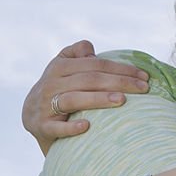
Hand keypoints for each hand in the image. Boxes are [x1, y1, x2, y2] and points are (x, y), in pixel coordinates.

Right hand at [21, 40, 148, 154]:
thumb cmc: (59, 87)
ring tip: (122, 100)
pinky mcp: (42, 126)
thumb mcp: (64, 66)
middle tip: (143, 88)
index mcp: (60, 66)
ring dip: (99, 99)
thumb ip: (77, 53)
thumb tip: (90, 48)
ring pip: (74, 99)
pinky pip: (56, 127)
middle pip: (90, 80)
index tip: (144, 76)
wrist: (32, 115)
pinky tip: (87, 126)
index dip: (121, 68)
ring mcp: (45, 105)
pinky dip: (71, 127)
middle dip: (119, 82)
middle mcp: (51, 84)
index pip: (96, 65)